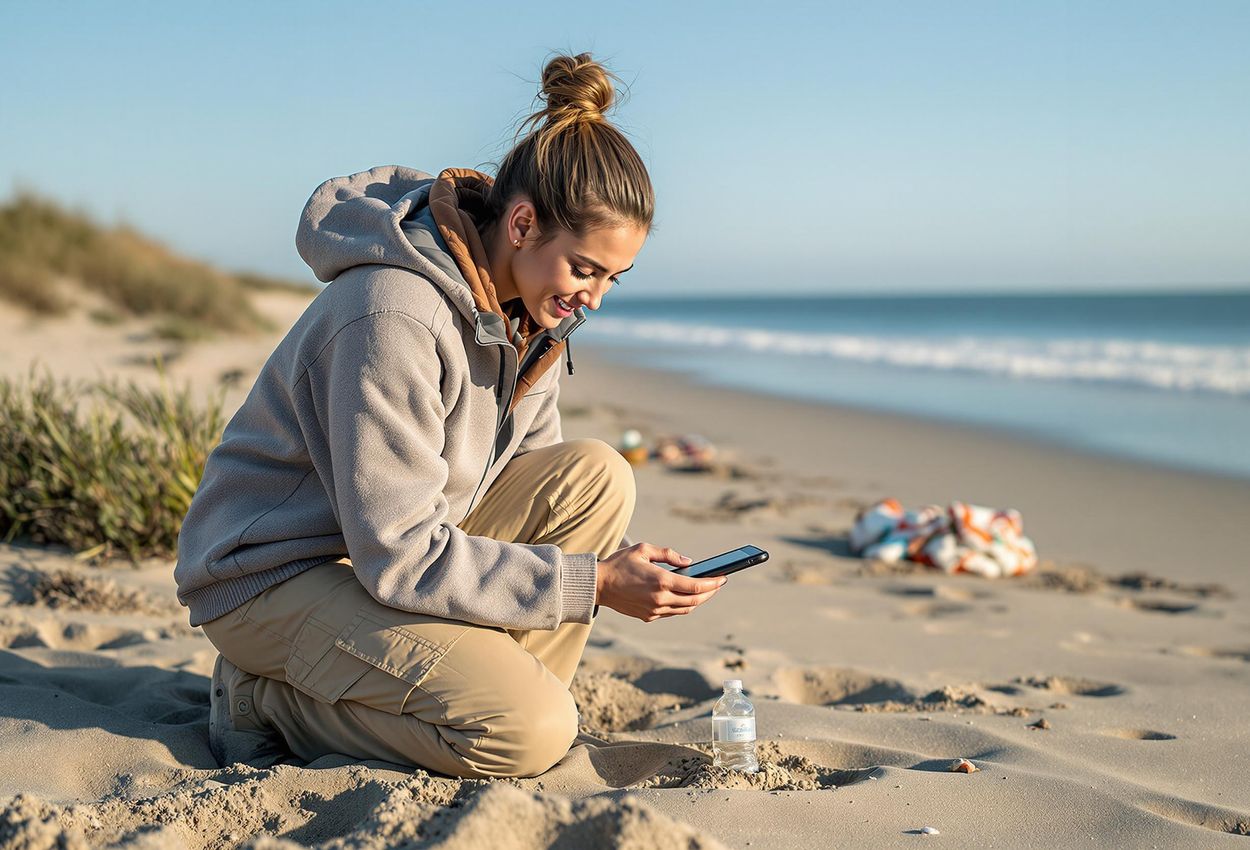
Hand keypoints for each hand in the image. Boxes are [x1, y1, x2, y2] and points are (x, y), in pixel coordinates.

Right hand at [595, 542, 726, 622]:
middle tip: (718, 584)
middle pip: (694, 601)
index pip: (695, 586)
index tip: (723, 578)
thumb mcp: (643, 549)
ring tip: (705, 591)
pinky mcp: (648, 617)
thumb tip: (689, 562)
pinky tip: (684, 597)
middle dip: (709, 592)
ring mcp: (654, 610)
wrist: (598, 586)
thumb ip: (668, 554)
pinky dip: (682, 606)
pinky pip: (672, 612)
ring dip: (697, 601)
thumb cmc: (620, 564)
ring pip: (685, 609)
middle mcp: (660, 599)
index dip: (713, 583)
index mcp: (661, 581)